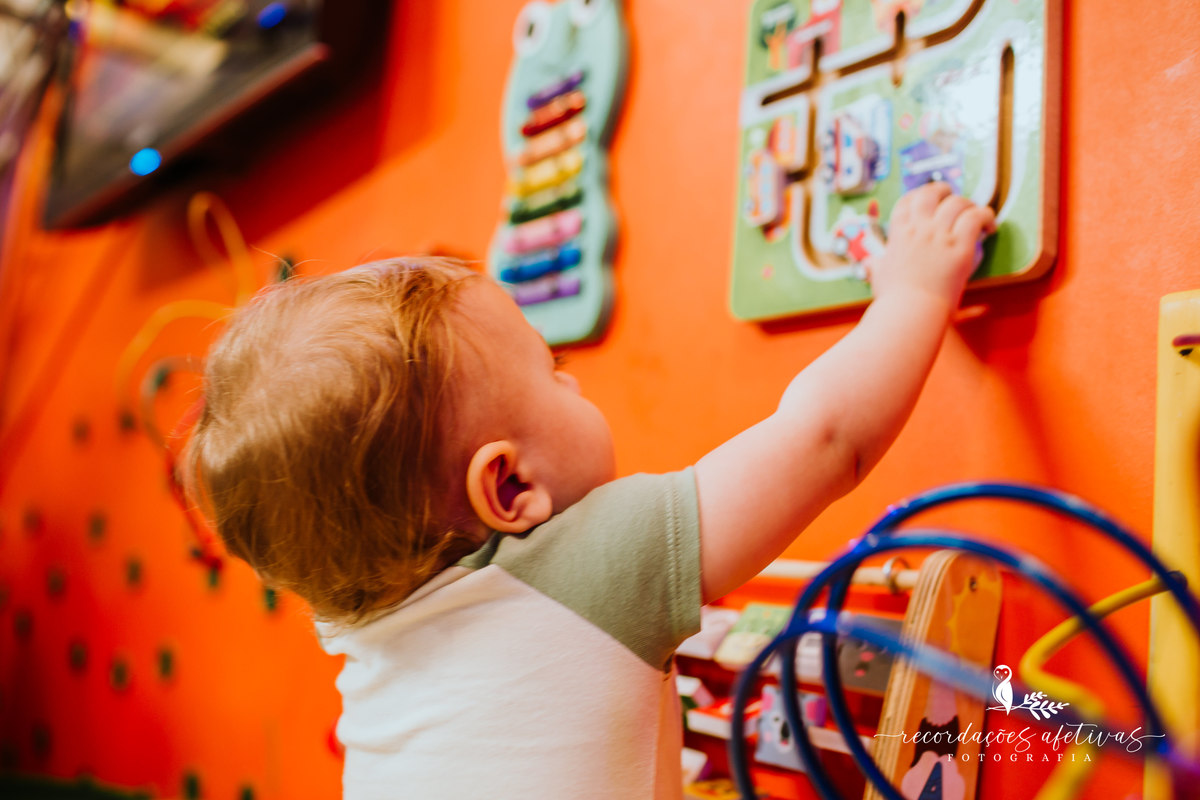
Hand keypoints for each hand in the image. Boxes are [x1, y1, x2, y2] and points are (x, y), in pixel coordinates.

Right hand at [864, 182, 995, 308]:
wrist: (910, 312)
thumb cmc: (894, 298)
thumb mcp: (879, 275)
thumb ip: (876, 265)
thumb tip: (869, 263)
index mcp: (899, 233)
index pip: (908, 201)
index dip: (919, 195)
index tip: (928, 198)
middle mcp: (919, 229)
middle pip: (932, 194)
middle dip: (945, 191)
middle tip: (954, 197)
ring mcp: (939, 237)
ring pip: (958, 203)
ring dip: (969, 204)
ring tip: (977, 213)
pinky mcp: (960, 248)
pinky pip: (976, 218)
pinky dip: (985, 216)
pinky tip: (990, 226)